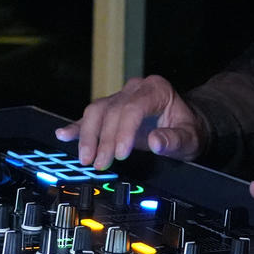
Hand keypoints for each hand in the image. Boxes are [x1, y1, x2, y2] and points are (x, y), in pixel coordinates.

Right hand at [54, 75, 207, 169]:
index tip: (121, 154)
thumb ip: (174, 140)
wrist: (185, 123)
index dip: (123, 131)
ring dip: (88, 136)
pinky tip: (63, 135)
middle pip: (111, 111)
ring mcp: (121, 96)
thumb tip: (156, 142)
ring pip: (96, 111)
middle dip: (104, 140)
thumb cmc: (188, 129)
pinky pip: (91, 116)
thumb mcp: (189, 137)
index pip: (133, 107)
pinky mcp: (111, 109)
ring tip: (86, 159)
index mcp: (156, 89)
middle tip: (101, 164)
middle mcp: (135, 88)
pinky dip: (76, 127)